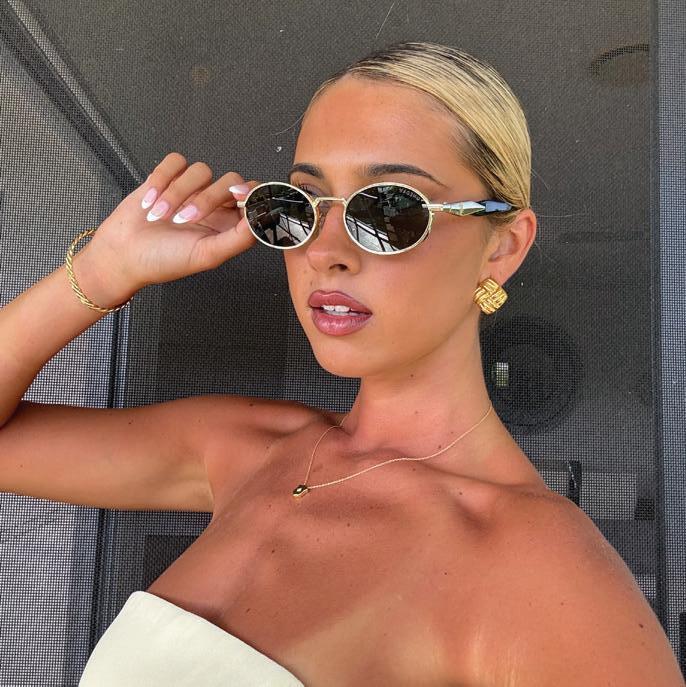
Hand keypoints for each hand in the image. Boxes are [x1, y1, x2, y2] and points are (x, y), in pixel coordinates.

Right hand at [77, 151, 259, 297]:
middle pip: (230, 180)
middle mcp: (214, 206)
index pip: (253, 199)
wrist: (122, 256)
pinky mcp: (167, 177)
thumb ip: (239, 239)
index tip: (238, 197)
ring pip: (201, 170)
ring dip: (178, 193)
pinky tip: (151, 202)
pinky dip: (162, 179)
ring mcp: (191, 190)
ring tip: (161, 217)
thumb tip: (261, 219)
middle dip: (208, 198)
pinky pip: (175, 161)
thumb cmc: (164, 261)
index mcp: (229, 225)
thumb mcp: (208, 255)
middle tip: (185, 219)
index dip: (251, 193)